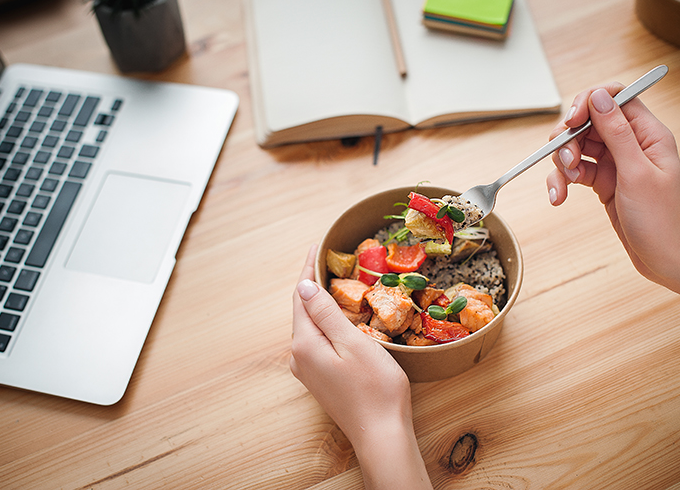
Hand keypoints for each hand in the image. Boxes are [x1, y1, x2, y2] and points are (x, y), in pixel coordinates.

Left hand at [291, 246, 431, 488]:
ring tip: (333, 277)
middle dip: (312, 282)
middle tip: (327, 256)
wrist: (381, 434)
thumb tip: (305, 286)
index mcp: (304, 344)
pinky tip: (337, 314)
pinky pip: (315, 339)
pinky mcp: (318, 378)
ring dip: (318, 301)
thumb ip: (327, 314)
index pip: (301, 296)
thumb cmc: (375, 388)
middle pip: (301, 310)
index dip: (309, 268)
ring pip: (308, 325)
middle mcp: (298, 357)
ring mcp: (307, 370)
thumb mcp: (354, 343)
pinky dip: (324, 320)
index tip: (318, 245)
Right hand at [546, 85, 679, 296]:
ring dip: (562, 164)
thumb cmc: (663, 221)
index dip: (588, 103)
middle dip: (569, 140)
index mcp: (648, 135)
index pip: (615, 98)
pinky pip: (574, 172)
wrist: (665, 260)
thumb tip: (598, 97)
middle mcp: (631, 144)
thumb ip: (616, 133)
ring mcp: (615, 163)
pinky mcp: (603, 182)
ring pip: (576, 147)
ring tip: (564, 185)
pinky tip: (558, 197)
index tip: (572, 122)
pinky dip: (562, 182)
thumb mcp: (637, 173)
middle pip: (588, 123)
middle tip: (567, 162)